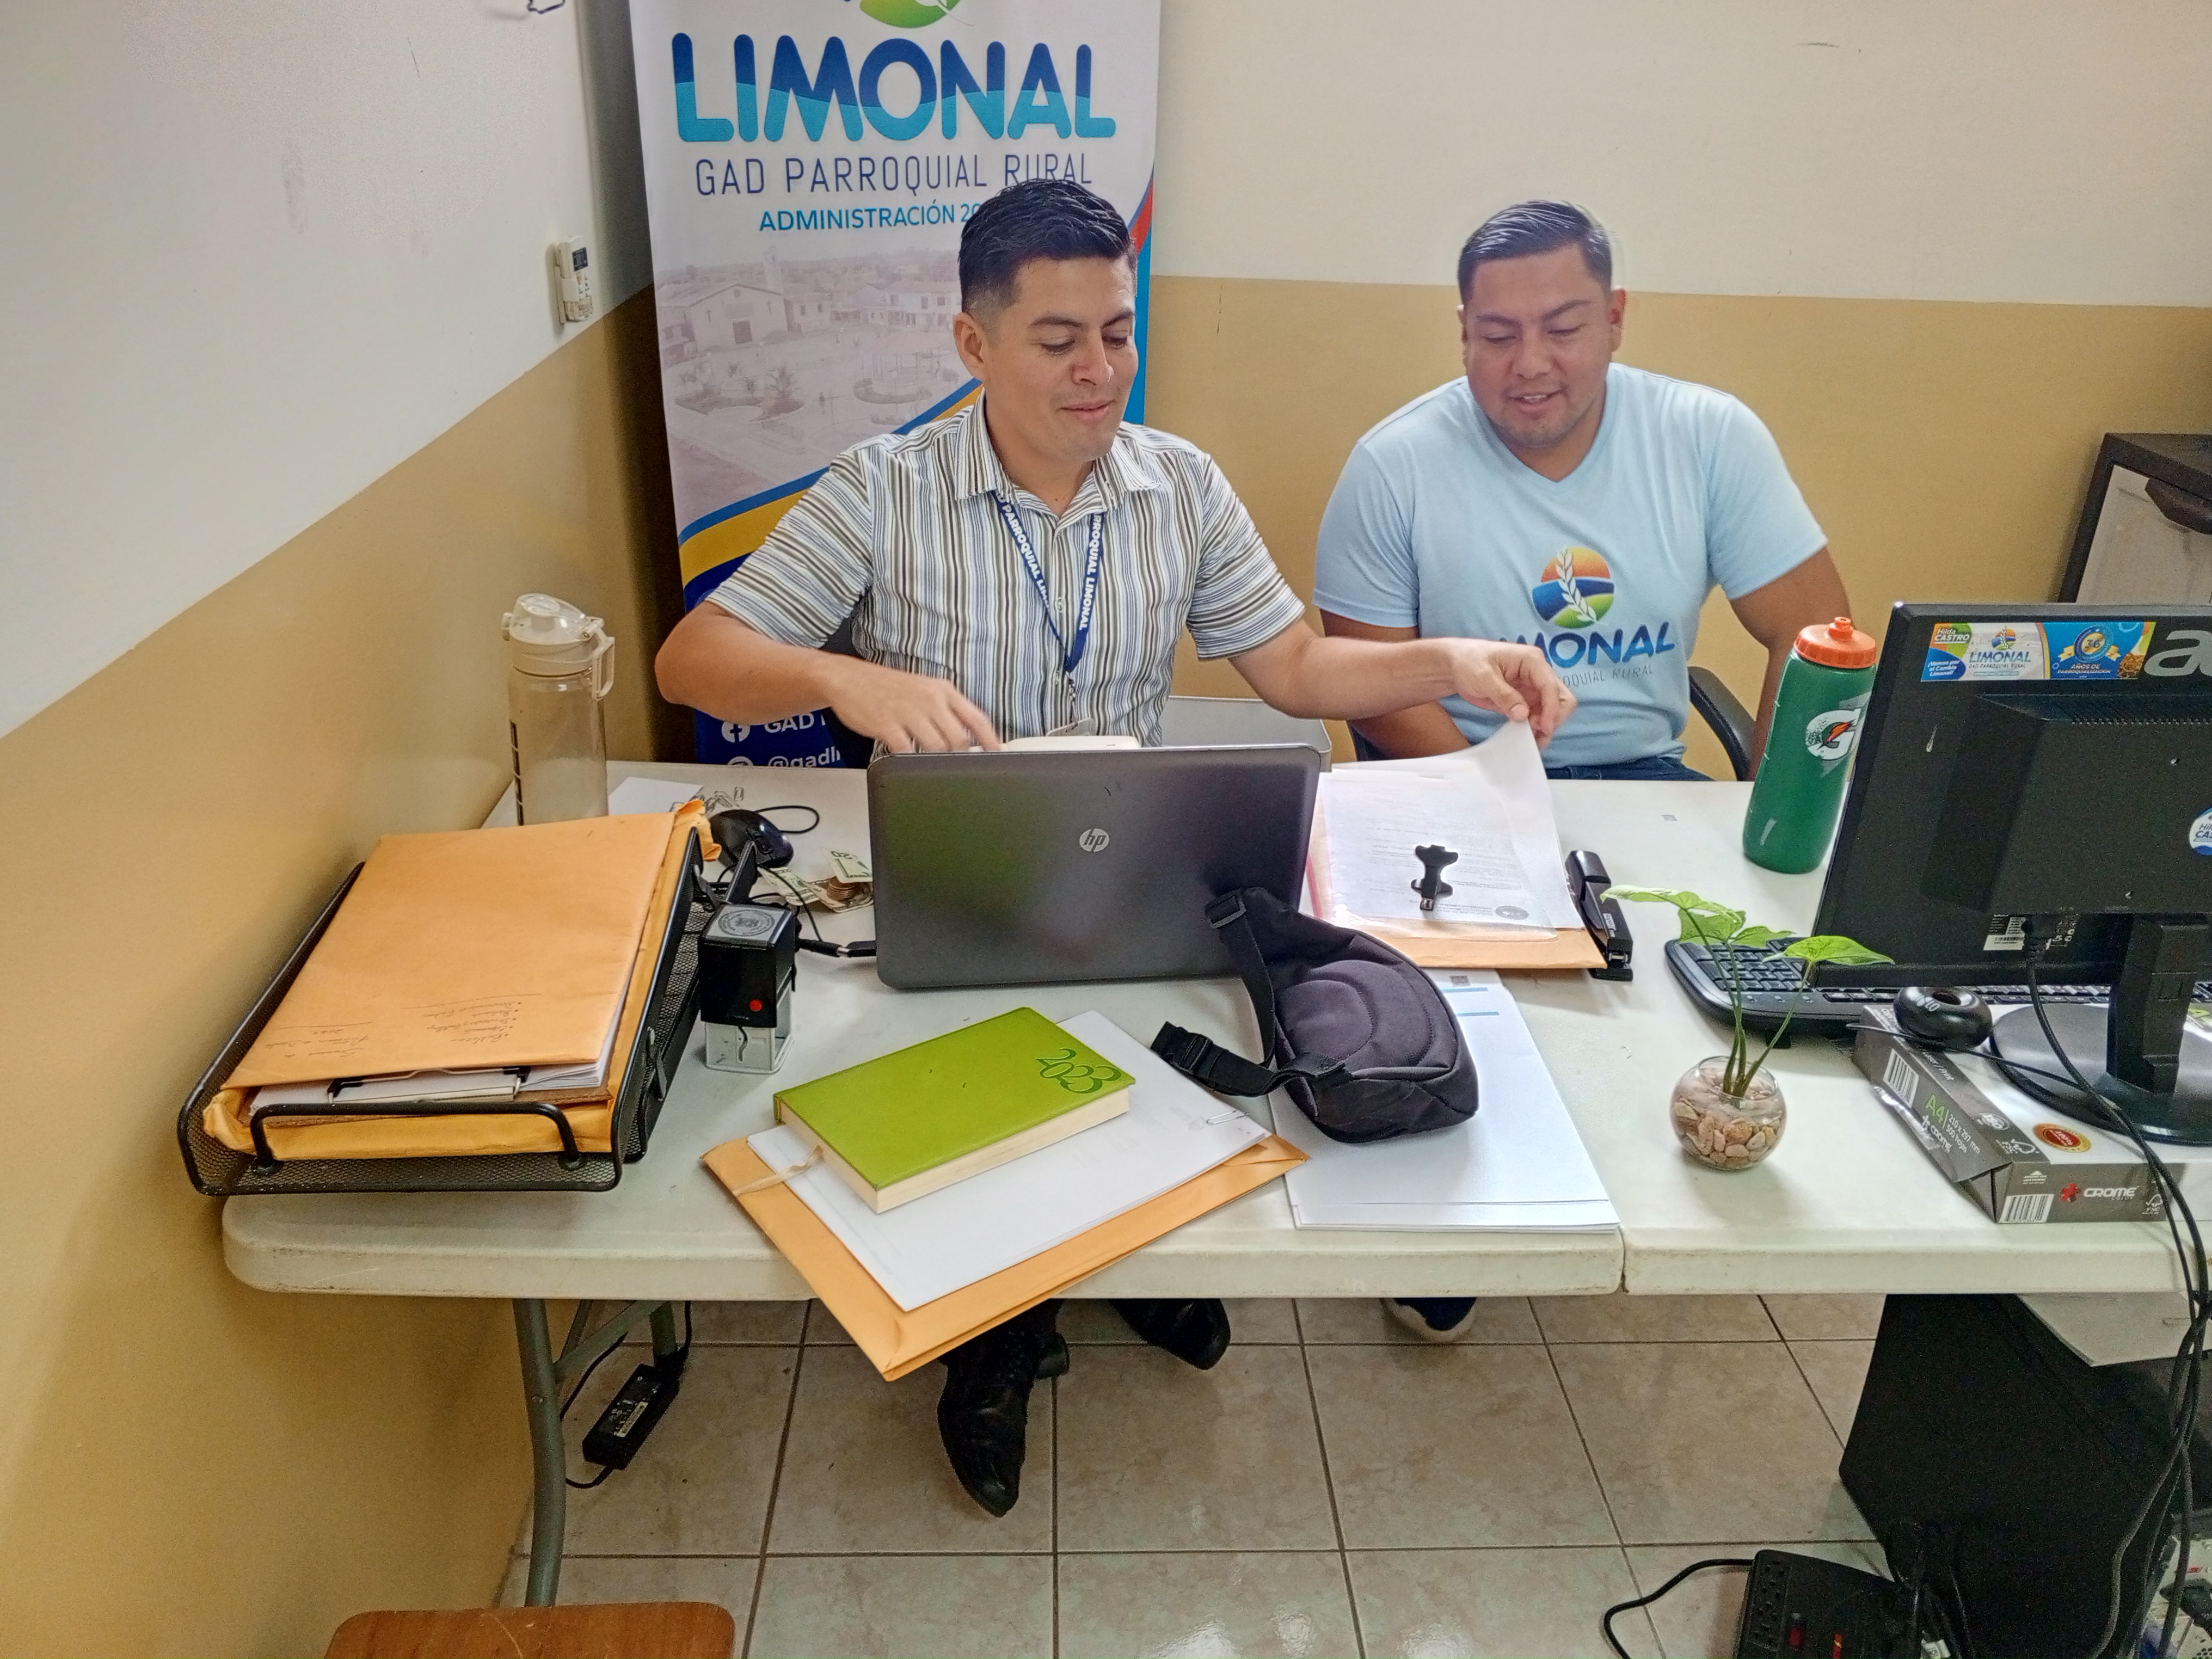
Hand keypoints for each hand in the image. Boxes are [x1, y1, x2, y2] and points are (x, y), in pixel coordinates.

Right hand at [817, 657, 1000, 751]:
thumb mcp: (923, 689)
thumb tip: (966, 736)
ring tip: (929, 763)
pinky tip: (906, 759)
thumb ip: (945, 710)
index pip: (977, 718)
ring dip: (936, 760)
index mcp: (942, 690)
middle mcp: (930, 699)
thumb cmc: (886, 687)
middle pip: (959, 738)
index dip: (991, 740)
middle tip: (955, 765)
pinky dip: (910, 760)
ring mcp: (908, 711)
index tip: (998, 755)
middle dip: (960, 756)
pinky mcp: (887, 724)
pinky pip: (907, 751)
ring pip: (937, 747)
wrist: (847, 678)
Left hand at [1443, 641, 1574, 744]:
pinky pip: (1538, 716)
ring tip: (1531, 739)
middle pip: (1561, 698)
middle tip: (1535, 733)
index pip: (1550, 686)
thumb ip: (1503, 695)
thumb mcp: (1483, 677)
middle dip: (1553, 718)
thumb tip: (1523, 714)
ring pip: (1552, 710)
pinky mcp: (1526, 700)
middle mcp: (1538, 673)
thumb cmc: (1468, 662)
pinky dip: (1536, 728)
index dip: (1551, 709)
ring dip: (1546, 726)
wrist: (1455, 665)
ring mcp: (1533, 688)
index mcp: (1531, 660)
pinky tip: (1526, 737)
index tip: (1543, 728)